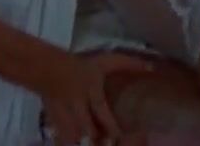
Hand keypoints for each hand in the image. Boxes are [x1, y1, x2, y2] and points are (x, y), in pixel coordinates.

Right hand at [33, 51, 155, 144]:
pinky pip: (59, 135)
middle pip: (85, 125)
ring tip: (92, 145)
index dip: (110, 124)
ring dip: (81, 140)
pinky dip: (67, 141)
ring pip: (72, 132)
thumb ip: (128, 64)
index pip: (100, 109)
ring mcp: (64, 111)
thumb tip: (153, 68)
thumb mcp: (105, 61)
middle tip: (106, 144)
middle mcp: (77, 102)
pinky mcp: (54, 119)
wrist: (46, 67)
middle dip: (95, 137)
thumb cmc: (80, 65)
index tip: (119, 136)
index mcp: (90, 89)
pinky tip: (74, 144)